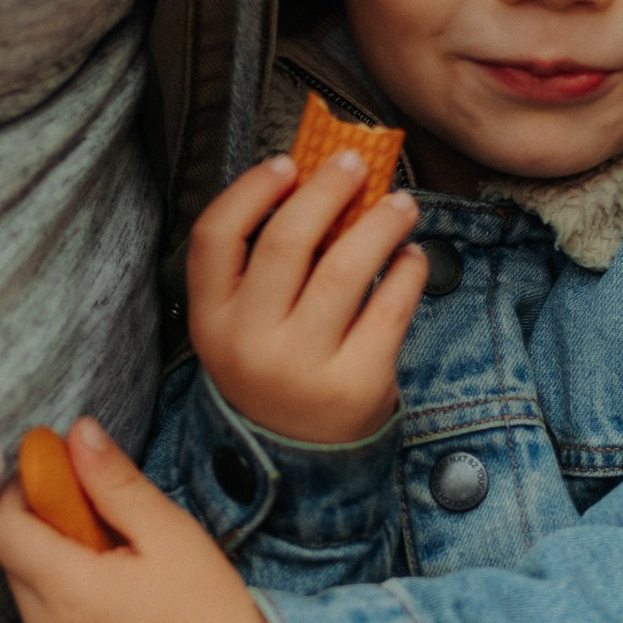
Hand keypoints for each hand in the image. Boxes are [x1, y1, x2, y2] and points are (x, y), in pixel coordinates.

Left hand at [0, 420, 306, 622]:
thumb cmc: (213, 611)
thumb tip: (75, 433)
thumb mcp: (169, 532)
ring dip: (53, 566)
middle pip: (12, 560)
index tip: (57, 473)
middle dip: (41, 526)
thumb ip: (113, 481)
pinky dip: (63, 604)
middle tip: (98, 516)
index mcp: (70, 592)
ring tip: (115, 565)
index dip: (20, 492)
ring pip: (27, 593)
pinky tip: (116, 603)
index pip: (3, 528)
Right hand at [186, 152, 425, 444]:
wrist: (298, 459)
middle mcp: (249, 343)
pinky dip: (408, 271)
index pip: (214, 237)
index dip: (251, 190)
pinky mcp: (356, 383)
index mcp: (211, 320)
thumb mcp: (247, 323)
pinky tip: (411, 256)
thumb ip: (265, 262)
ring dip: (379, 223)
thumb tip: (320, 177)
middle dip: (326, 190)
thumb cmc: (275, 368)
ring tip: (401, 205)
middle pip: (286, 243)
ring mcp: (302, 366)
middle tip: (356, 163)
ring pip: (345, 270)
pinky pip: (390, 308)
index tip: (288, 163)